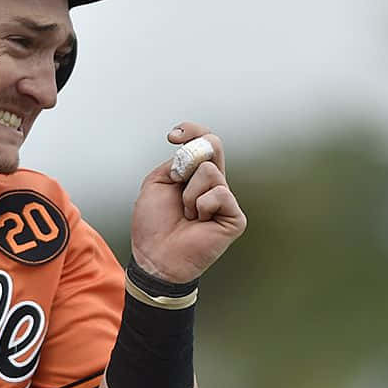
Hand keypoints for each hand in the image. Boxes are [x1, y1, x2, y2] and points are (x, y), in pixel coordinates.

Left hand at [130, 123, 246, 283]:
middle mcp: (213, 185)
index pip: (204, 142)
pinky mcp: (234, 217)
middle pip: (215, 146)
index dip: (192, 131)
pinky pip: (219, 194)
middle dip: (193, 152)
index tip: (172, 136)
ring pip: (210, 172)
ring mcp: (225, 201)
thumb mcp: (157, 183)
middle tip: (177, 174)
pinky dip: (201, 206)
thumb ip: (176, 162)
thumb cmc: (153, 225)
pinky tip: (198, 223)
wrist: (155, 256)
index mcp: (194, 176)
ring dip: (188, 194)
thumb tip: (196, 154)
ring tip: (186, 215)